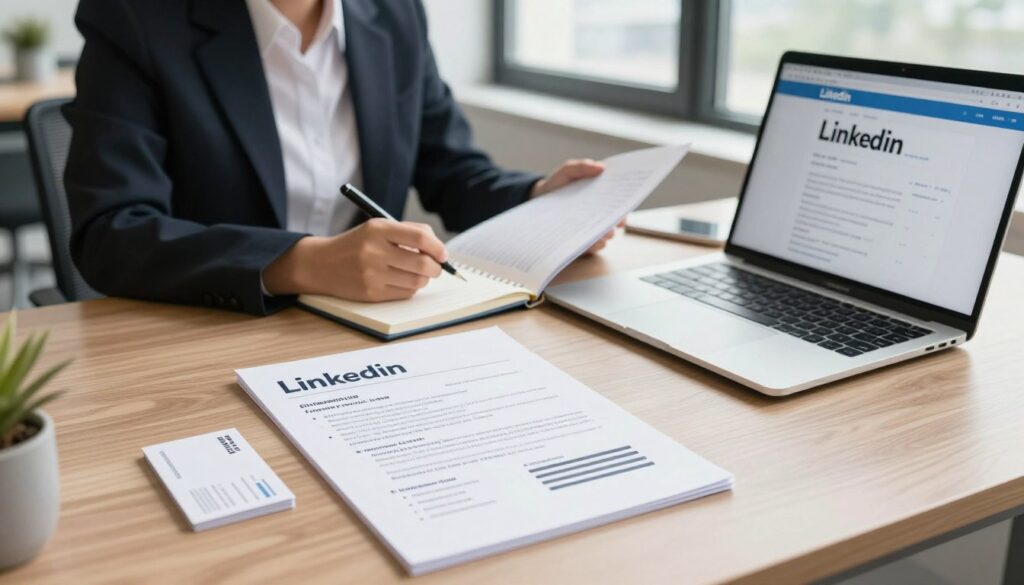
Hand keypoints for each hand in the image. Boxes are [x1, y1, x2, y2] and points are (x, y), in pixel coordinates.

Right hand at [263, 218, 446, 300]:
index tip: (443, 254)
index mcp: (378, 229)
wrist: (321, 264)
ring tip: (416, 273)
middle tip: (436, 267)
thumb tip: (438, 248)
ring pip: (417, 281)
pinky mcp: (371, 293)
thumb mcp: (377, 228)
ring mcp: (372, 274)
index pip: (420, 237)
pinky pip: (405, 294)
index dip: (438, 247)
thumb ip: (408, 232)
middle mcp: (374, 251)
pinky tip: (401, 281)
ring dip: (423, 279)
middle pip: (423, 263)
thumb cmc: (357, 244)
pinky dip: (410, 288)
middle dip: (436, 268)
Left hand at [531, 158, 620, 254]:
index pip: (621, 199)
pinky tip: (589, 240)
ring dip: (607, 233)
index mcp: (603, 195)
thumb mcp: (568, 171)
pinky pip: (595, 246)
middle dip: (618, 219)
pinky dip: (595, 244)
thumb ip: (582, 167)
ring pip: (609, 234)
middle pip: (618, 219)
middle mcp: (602, 213)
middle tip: (616, 219)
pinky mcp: (584, 241)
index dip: (626, 200)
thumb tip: (602, 167)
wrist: (539, 200)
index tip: (626, 200)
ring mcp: (594, 228)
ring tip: (603, 231)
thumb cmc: (557, 184)